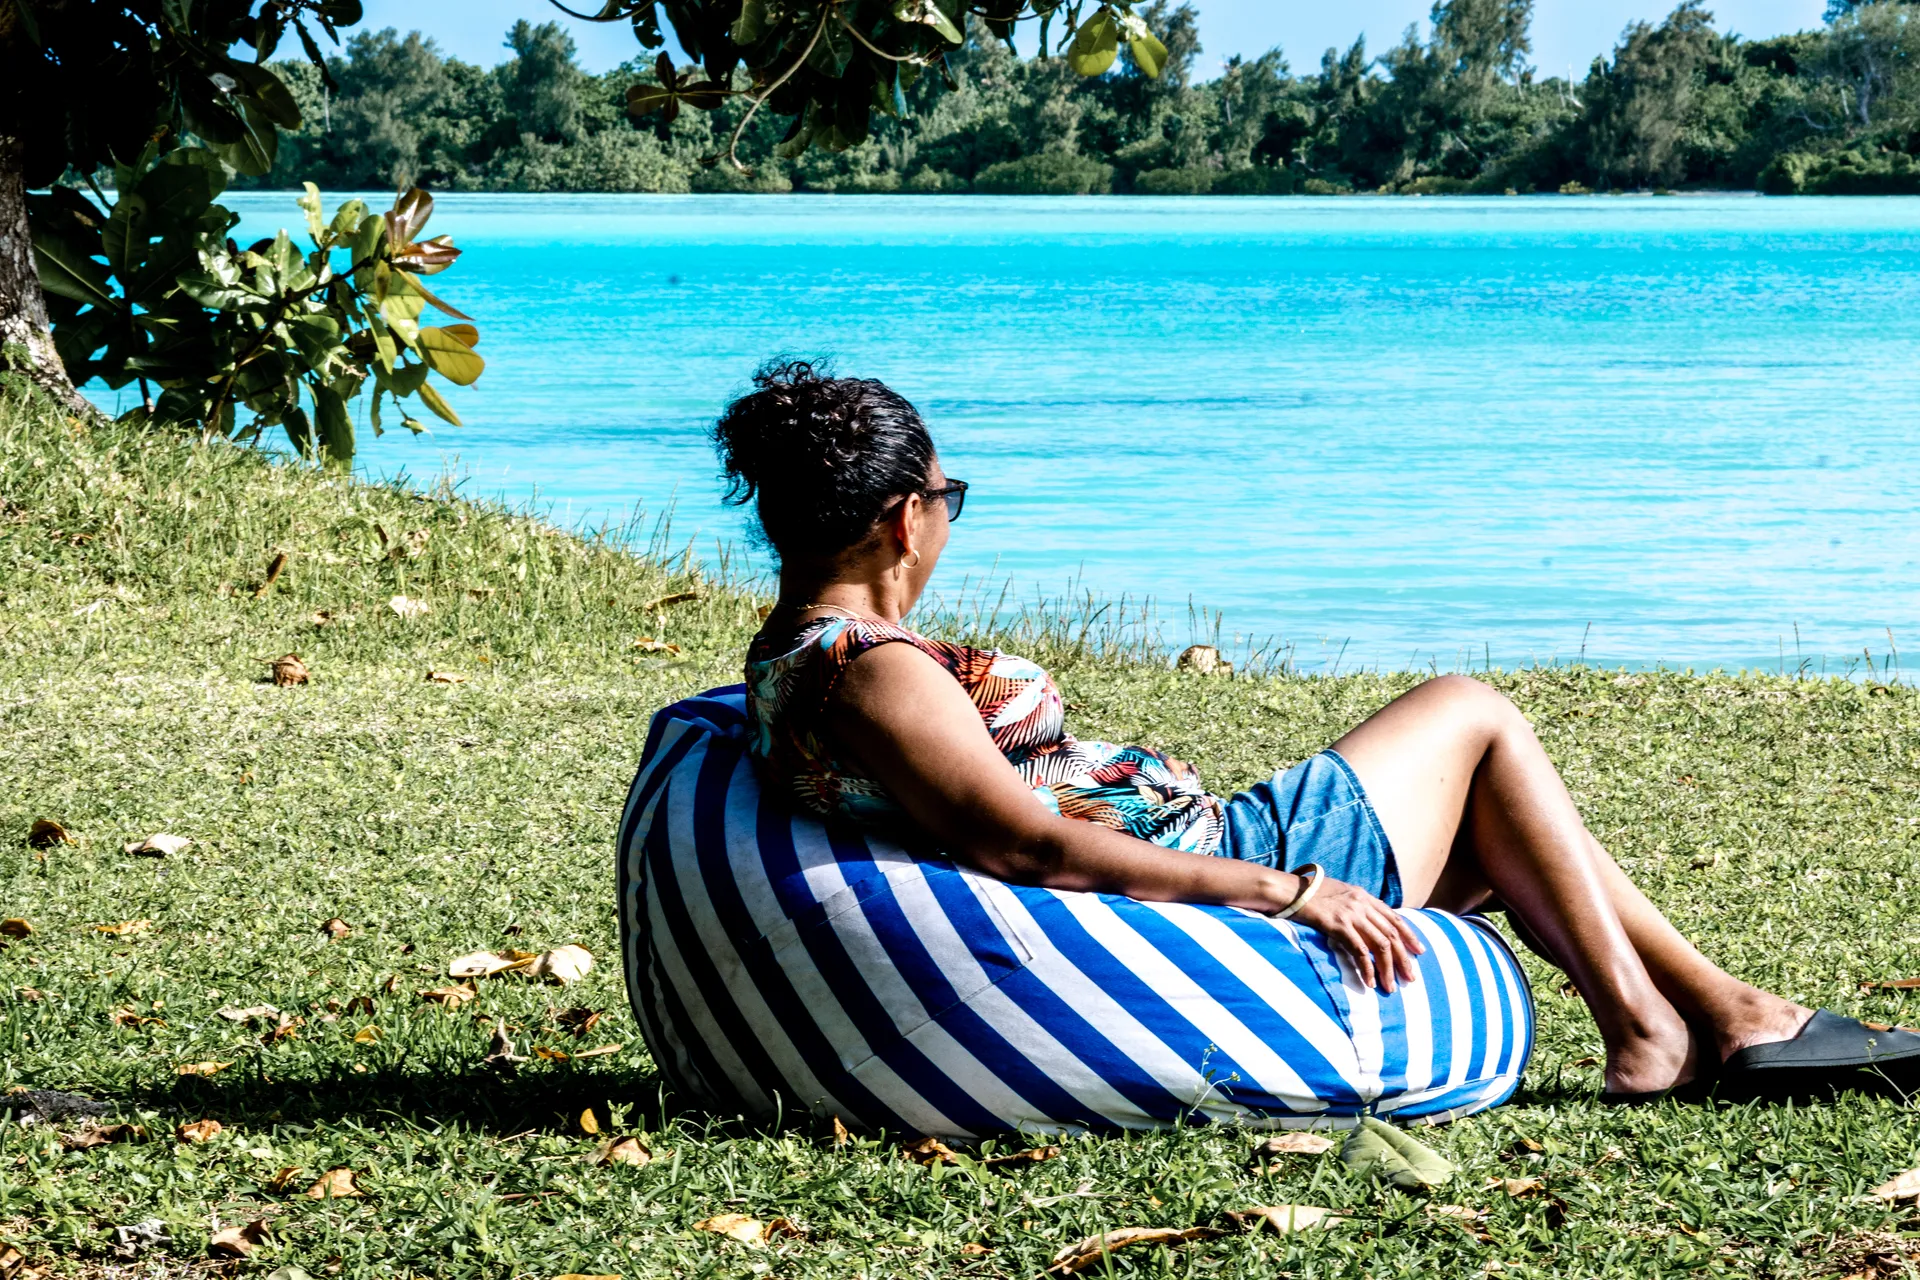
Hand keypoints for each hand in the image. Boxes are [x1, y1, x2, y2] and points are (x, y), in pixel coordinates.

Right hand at [1285, 875, 1425, 994]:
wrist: (1287, 889)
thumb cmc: (1308, 894)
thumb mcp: (1338, 894)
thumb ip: (1355, 906)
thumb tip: (1367, 924)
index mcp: (1364, 896)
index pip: (1395, 918)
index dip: (1410, 936)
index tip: (1419, 952)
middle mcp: (1362, 903)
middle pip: (1392, 934)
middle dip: (1404, 959)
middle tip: (1411, 978)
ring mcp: (1350, 914)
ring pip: (1380, 945)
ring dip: (1388, 969)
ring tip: (1391, 987)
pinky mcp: (1337, 925)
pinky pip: (1359, 950)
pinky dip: (1367, 968)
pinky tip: (1370, 982)